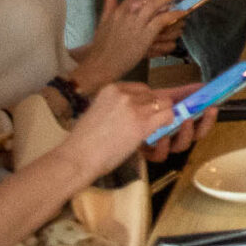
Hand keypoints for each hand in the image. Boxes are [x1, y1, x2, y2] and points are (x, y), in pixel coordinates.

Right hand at [63, 83, 182, 177]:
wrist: (78, 157)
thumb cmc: (83, 141)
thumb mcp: (96, 112)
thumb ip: (115, 107)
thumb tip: (131, 111)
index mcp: (110, 89)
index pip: (140, 88)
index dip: (145, 100)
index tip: (145, 109)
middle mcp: (124, 94)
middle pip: (152, 95)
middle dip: (154, 107)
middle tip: (152, 118)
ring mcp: (134, 107)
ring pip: (163, 103)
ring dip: (162, 113)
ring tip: (158, 124)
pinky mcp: (143, 122)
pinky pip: (167, 115)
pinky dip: (168, 120)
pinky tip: (163, 127)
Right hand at [71, 0, 187, 92]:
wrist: (100, 64)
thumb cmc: (101, 47)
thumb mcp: (103, 23)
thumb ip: (109, 6)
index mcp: (118, 10)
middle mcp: (127, 14)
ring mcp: (136, 24)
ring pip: (156, 4)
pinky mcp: (145, 35)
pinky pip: (162, 20)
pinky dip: (173, 14)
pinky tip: (181, 12)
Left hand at [148, 81, 219, 158]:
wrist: (126, 117)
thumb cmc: (148, 110)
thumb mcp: (166, 98)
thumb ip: (184, 92)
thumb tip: (203, 85)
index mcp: (185, 123)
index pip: (203, 124)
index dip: (209, 118)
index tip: (213, 107)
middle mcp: (178, 136)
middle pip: (197, 136)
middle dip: (203, 125)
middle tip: (203, 113)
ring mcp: (166, 145)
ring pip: (182, 146)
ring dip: (185, 134)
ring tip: (184, 122)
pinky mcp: (151, 153)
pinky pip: (161, 155)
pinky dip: (163, 147)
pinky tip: (162, 137)